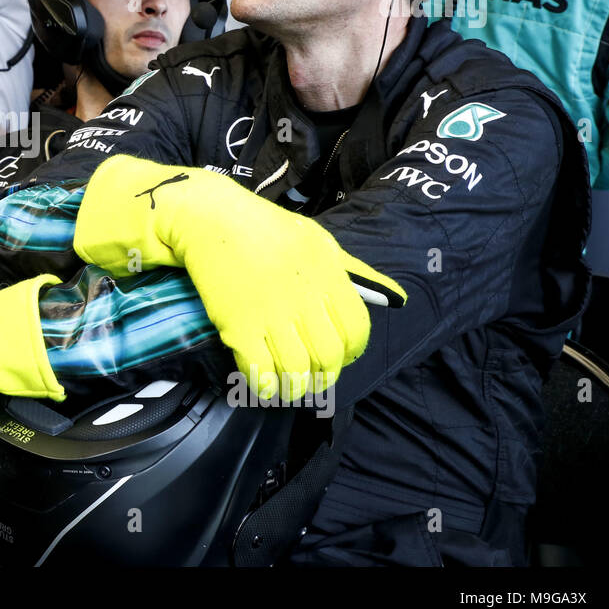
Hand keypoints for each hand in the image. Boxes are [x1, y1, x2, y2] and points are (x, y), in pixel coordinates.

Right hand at [73, 155, 405, 399]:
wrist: (212, 219)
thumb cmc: (267, 228)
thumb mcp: (320, 241)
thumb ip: (355, 272)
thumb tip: (396, 298)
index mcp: (328, 276)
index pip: (356, 331)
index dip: (351, 352)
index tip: (339, 356)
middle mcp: (304, 298)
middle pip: (328, 357)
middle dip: (323, 378)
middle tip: (312, 380)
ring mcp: (270, 314)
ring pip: (295, 371)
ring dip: (294, 388)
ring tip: (288, 387)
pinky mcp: (238, 325)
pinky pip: (259, 371)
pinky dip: (263, 385)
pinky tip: (262, 383)